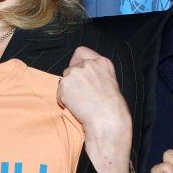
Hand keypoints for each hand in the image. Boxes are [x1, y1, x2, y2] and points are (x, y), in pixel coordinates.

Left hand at [58, 46, 132, 172]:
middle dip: (72, 80)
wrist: (107, 119)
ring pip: (64, 80)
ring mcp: (75, 73)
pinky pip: (59, 93)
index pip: (81, 52)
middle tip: (81, 95)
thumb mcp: (110, 83)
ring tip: (81, 103)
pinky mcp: (65, 84)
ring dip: (68, 91)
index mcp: (103, 62)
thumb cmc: (112, 108)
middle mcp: (88, 64)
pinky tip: (76, 107)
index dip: (77, 62)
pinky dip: (64, 101)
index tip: (78, 72)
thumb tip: (83, 80)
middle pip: (71, 68)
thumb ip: (96, 75)